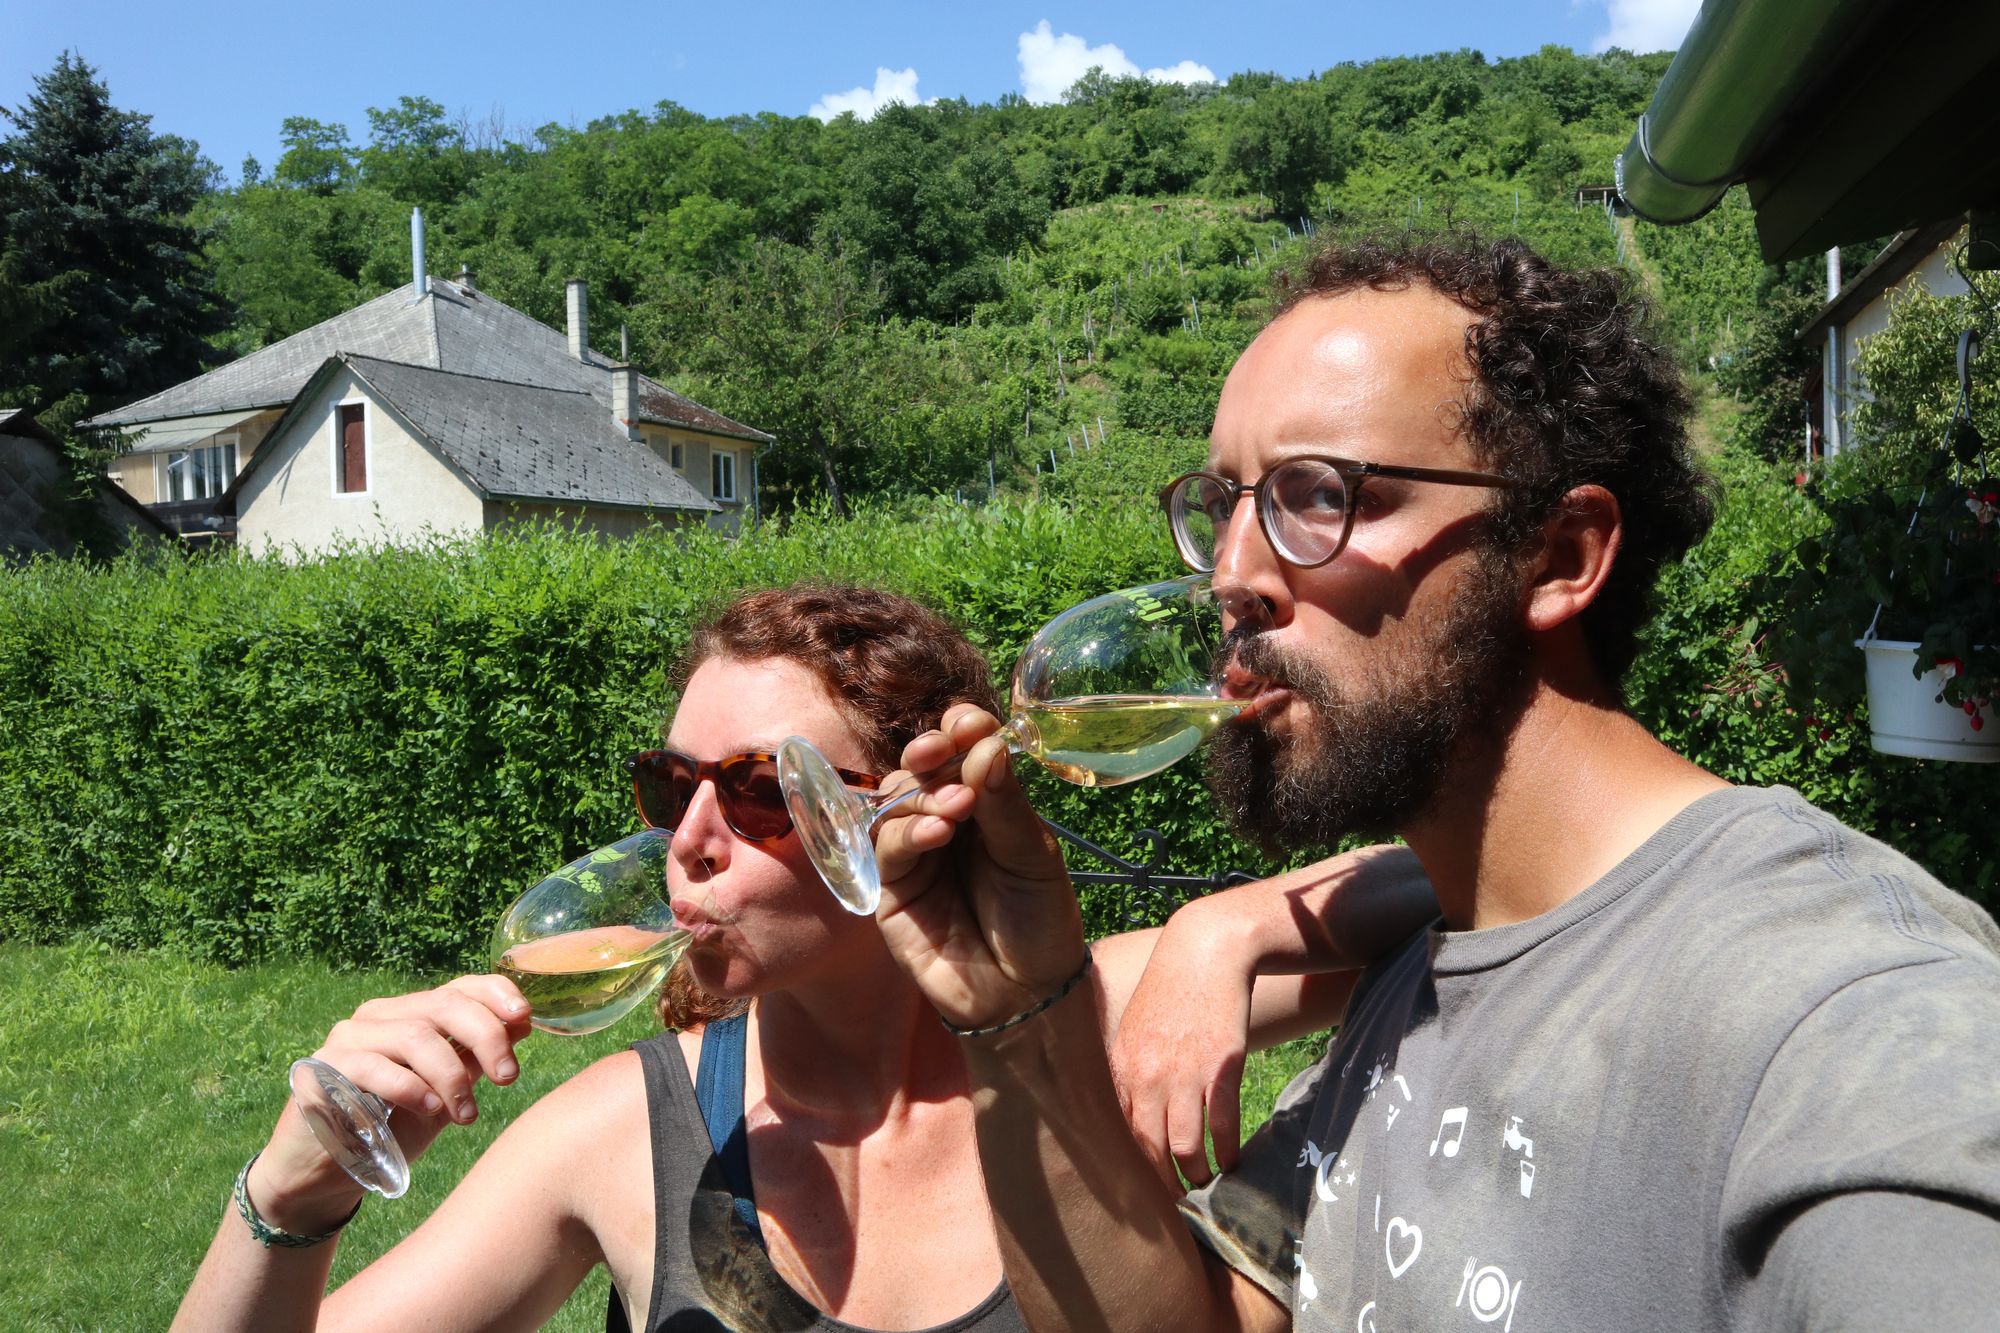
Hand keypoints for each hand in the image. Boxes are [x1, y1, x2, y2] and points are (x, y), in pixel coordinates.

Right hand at [249, 975, 531, 1231]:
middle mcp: (380, 1016)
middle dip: (486, 1037)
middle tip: (508, 1077)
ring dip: (451, 1075)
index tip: (525, 1019)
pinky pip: (372, 1067)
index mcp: (413, 1014)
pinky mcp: (322, 1069)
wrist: (328, 1171)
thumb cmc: (392, 1127)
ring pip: (414, 1035)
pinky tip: (429, 1109)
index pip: (461, 986)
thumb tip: (523, 1022)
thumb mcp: (446, 1092)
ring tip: (466, 1113)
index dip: (497, 995)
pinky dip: (409, 1087)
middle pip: (444, 1005)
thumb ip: (476, 1058)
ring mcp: (349, 1039)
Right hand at [872, 704, 1085, 1031]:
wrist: (1027, 995)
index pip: (962, 751)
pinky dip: (908, 831)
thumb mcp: (1034, 856)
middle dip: (931, 750)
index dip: (961, 730)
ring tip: (960, 807)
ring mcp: (915, 854)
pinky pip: (885, 847)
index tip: (970, 722)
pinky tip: (939, 832)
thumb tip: (987, 744)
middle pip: (921, 768)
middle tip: (946, 748)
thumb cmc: (1040, 921)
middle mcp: (946, 821)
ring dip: (924, 793)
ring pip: (897, 800)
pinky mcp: (891, 889)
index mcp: (986, 803)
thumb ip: (1007, 804)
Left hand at [1111, 900, 1252, 1190]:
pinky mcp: (1221, 1068)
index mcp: (1120, 1070)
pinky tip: (1231, 1160)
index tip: (1138, 1199)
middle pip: (1149, 1151)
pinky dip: (1227, 1151)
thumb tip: (1120, 1124)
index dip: (1129, 1175)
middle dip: (1162, 1187)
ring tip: (1204, 1186)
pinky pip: (1223, 1126)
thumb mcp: (1132, 1033)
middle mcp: (1147, 1077)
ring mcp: (1184, 1074)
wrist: (1204, 953)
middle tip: (1174, 1208)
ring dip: (1197, 1175)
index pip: (1117, 1139)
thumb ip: (1124, 1077)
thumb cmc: (1167, 995)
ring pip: (1186, 1148)